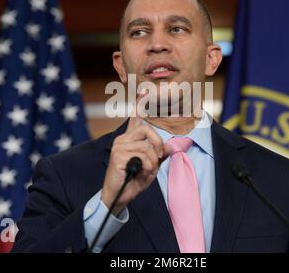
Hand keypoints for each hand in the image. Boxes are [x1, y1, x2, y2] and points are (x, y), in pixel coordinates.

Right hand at [101, 96, 168, 214]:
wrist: (119, 196)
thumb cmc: (134, 181)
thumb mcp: (151, 166)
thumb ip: (159, 154)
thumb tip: (170, 145)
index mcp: (129, 140)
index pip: (134, 119)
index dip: (139, 105)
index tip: (143, 91)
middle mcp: (122, 140)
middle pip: (147, 130)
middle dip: (157, 144)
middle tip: (158, 158)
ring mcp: (119, 146)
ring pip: (147, 147)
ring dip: (153, 162)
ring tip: (146, 171)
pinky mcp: (118, 155)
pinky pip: (142, 155)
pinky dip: (148, 167)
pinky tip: (140, 173)